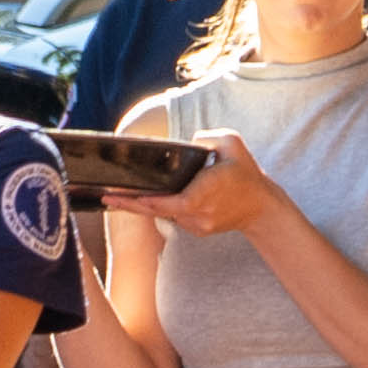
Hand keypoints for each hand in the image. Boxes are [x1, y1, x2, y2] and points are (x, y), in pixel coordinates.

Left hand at [110, 131, 280, 240]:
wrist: (261, 207)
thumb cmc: (245, 173)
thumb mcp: (231, 143)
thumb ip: (207, 138)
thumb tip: (187, 142)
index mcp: (202, 193)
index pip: (165, 201)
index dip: (140, 200)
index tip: (118, 194)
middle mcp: (197, 213)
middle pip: (157, 209)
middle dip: (130, 203)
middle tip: (106, 197)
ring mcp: (197, 225)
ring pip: (166, 213)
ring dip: (146, 205)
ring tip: (119, 195)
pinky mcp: (197, 229)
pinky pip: (175, 216)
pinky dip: (163, 207)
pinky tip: (147, 199)